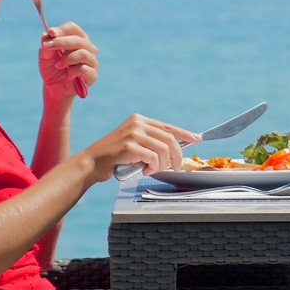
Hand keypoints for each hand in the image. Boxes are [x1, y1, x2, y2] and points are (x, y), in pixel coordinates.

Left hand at [39, 21, 97, 100]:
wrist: (54, 89)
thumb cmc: (51, 69)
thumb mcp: (45, 57)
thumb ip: (45, 46)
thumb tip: (45, 34)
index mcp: (77, 39)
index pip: (73, 28)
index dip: (62, 29)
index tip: (51, 33)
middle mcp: (88, 48)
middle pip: (79, 39)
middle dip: (61, 42)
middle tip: (47, 46)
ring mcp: (92, 61)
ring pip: (83, 53)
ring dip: (67, 58)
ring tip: (58, 65)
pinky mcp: (93, 75)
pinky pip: (84, 69)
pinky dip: (73, 71)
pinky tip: (68, 75)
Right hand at [78, 114, 200, 181]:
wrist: (92, 163)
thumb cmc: (114, 157)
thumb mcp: (134, 143)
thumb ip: (150, 142)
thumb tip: (174, 149)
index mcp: (139, 120)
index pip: (168, 127)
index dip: (185, 134)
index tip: (197, 139)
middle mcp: (137, 123)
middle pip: (170, 139)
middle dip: (177, 156)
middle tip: (176, 167)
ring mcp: (133, 133)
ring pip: (163, 150)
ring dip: (162, 164)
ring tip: (153, 170)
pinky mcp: (130, 146)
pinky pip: (153, 158)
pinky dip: (153, 167)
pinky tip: (144, 170)